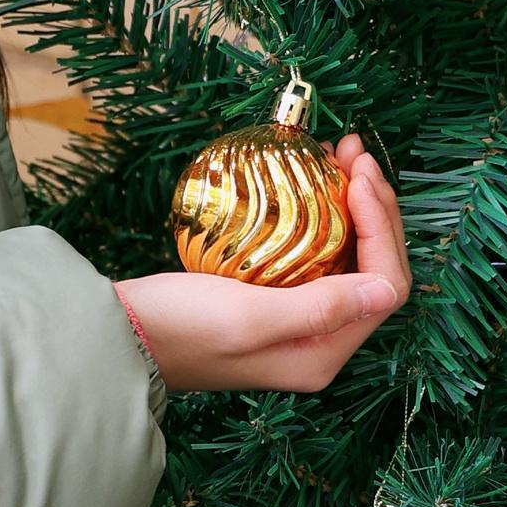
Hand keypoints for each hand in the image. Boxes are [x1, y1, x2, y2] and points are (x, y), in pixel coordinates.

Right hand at [114, 140, 409, 394]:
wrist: (120, 337)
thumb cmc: (178, 330)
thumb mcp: (249, 317)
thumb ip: (320, 308)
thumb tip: (387, 290)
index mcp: (322, 354)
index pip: (385, 286)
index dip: (382, 228)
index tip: (356, 176)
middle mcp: (319, 341)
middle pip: (372, 267)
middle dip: (373, 207)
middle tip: (353, 152)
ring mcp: (298, 320)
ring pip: (347, 254)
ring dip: (350, 204)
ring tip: (338, 154)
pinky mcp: (275, 299)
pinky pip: (315, 252)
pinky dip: (320, 214)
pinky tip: (308, 180)